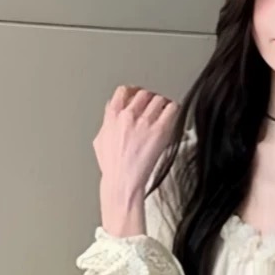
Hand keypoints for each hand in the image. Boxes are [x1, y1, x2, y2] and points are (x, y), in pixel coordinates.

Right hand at [94, 85, 177, 235]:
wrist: (122, 183)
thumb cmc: (112, 168)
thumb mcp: (100, 142)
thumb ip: (106, 124)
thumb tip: (110, 117)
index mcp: (112, 116)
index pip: (123, 92)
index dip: (132, 92)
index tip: (137, 95)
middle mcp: (128, 115)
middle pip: (143, 93)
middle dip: (149, 98)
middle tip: (154, 105)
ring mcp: (145, 122)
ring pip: (158, 98)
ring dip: (162, 103)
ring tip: (164, 110)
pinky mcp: (160, 130)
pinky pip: (171, 108)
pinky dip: (174, 109)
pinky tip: (173, 114)